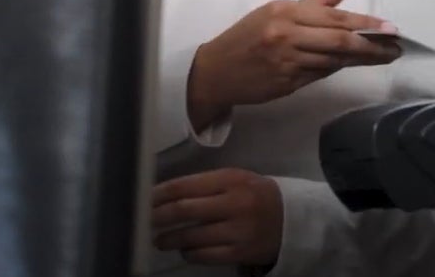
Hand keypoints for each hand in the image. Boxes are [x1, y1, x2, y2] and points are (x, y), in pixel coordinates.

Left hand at [152, 168, 281, 266]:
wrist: (291, 217)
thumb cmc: (255, 195)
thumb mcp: (235, 179)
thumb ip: (205, 184)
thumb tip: (164, 195)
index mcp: (230, 179)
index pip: (185, 185)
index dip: (159, 194)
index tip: (143, 199)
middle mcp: (234, 203)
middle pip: (184, 210)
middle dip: (158, 217)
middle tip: (145, 221)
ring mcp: (237, 230)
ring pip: (191, 237)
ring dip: (169, 239)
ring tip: (159, 240)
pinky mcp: (240, 252)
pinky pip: (204, 255)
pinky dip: (189, 253)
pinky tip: (185, 250)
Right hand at [188, 0, 400, 128]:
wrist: (215, 71)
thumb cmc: (248, 35)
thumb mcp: (277, 9)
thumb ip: (317, 0)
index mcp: (285, 12)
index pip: (335, 17)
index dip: (366, 24)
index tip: (391, 28)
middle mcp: (286, 36)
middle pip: (339, 41)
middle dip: (372, 45)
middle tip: (396, 47)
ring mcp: (287, 63)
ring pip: (333, 60)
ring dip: (361, 59)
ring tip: (385, 56)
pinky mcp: (287, 84)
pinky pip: (321, 75)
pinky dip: (338, 68)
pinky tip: (353, 64)